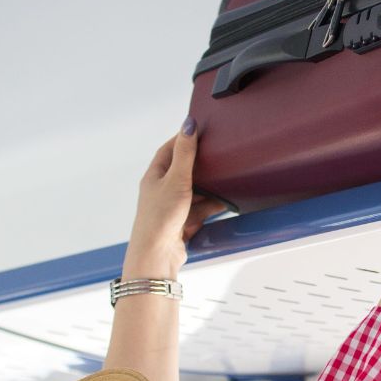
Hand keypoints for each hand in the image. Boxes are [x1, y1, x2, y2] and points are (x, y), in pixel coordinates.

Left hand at [128, 118, 231, 273]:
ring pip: (195, 191)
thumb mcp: (176, 179)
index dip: (183, 139)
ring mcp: (172, 208)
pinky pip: (201, 210)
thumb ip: (185, 153)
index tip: (199, 130)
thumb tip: (188, 125)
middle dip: (201, 164)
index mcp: (154, 176)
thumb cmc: (160, 217)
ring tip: (226, 178)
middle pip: (183, 170)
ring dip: (209, 187)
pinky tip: (226, 202)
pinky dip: (212, 205)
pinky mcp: (183, 223)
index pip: (168, 150)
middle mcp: (161, 190)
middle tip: (218, 154)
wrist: (158, 255)